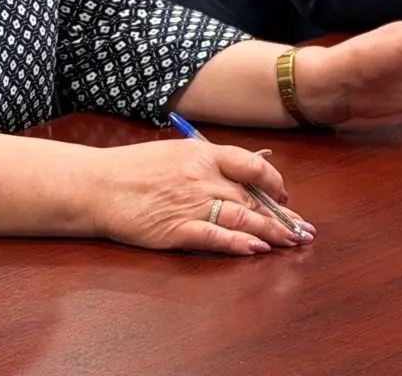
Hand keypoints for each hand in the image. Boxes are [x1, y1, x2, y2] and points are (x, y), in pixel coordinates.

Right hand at [92, 139, 310, 256]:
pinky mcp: (176, 230)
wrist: (97, 186)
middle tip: (304, 231)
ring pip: (241, 217)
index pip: (251, 165)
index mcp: (202, 153)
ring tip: (292, 242)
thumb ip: (214, 159)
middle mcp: (201, 177)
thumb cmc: (135, 169)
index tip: (286, 197)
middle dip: (282, 216)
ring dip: (271, 231)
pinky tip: (257, 249)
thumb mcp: (177, 152)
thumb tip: (256, 160)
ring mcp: (189, 204)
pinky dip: (239, 243)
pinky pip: (215, 236)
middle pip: (252, 197)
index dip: (274, 182)